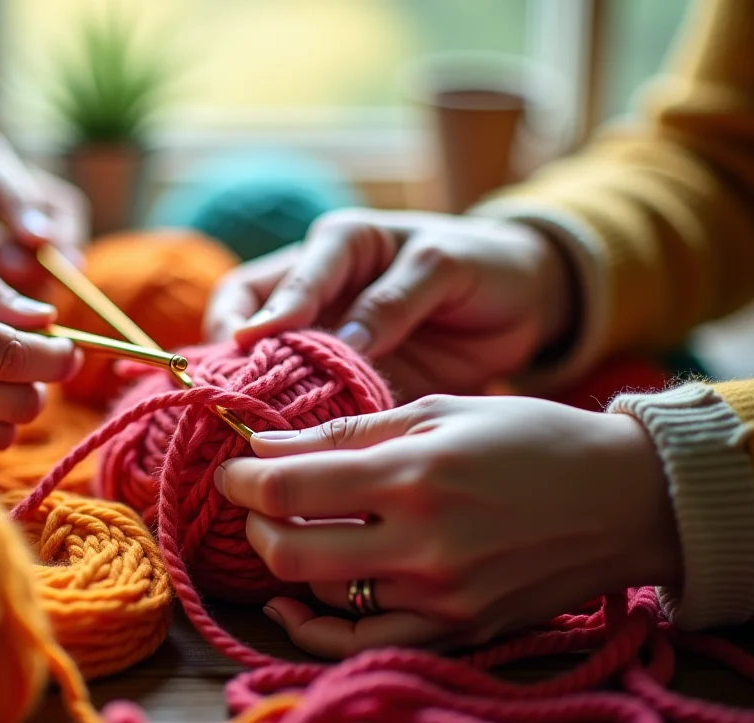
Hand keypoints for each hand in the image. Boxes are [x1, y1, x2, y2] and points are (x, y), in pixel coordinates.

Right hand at [203, 210, 573, 400]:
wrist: (521, 303)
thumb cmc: (481, 264)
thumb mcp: (445, 267)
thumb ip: (393, 300)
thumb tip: (343, 343)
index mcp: (338, 246)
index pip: (283, 277)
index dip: (266, 312)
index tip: (253, 343)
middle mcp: (316, 291)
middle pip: (244, 318)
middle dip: (232, 356)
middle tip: (232, 394)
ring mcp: (323, 339)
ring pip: (264, 365)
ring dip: (254, 394)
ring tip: (247, 426)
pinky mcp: (341, 380)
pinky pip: (305, 401)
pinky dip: (291, 421)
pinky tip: (286, 446)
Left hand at [213, 395, 681, 658]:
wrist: (623, 500)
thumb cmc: (529, 439)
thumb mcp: (439, 413)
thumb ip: (346, 434)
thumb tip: (262, 444)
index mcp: (416, 475)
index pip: (288, 487)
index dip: (240, 478)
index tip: (227, 467)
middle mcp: (423, 544)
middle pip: (288, 552)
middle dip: (254, 523)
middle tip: (253, 500)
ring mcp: (440, 598)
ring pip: (320, 594)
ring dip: (289, 561)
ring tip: (294, 529)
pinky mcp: (456, 630)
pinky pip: (361, 642)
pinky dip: (314, 626)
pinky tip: (293, 602)